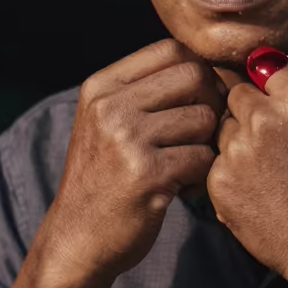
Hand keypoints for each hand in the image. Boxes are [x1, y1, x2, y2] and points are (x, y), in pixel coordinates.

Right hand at [28, 39, 225, 287]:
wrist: (76, 239)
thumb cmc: (102, 178)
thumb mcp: (105, 121)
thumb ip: (143, 91)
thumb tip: (203, 64)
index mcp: (101, 86)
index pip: (170, 49)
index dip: (198, 68)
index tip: (200, 97)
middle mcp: (110, 106)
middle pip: (193, 75)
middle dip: (211, 102)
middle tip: (204, 131)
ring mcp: (127, 139)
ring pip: (204, 118)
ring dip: (207, 143)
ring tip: (188, 163)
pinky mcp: (148, 174)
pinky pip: (203, 157)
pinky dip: (202, 175)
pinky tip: (183, 187)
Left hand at [207, 51, 287, 287]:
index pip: (265, 66)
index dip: (271, 86)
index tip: (279, 105)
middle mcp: (264, 117)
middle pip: (237, 95)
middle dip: (251, 112)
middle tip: (275, 145)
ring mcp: (237, 150)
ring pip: (223, 128)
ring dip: (238, 142)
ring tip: (270, 173)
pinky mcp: (218, 182)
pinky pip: (214, 163)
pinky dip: (230, 175)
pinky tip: (259, 193)